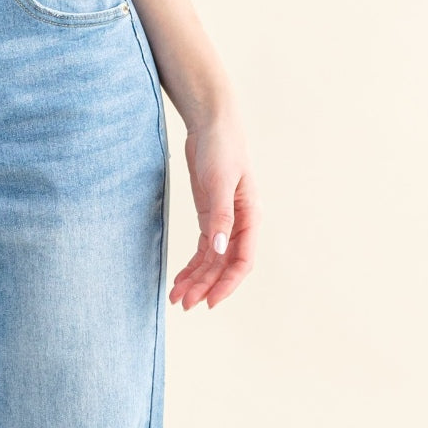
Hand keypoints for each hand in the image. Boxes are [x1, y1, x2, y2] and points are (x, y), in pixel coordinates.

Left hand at [169, 104, 260, 310]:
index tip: (210, 302)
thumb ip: (220, 216)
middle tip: (185, 304)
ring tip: (177, 297)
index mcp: (250, 217)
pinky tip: (181, 278)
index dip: (227, 284)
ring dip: (196, 279)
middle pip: (224, 265)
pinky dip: (193, 264)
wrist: (211, 124)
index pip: (242, 261)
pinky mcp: (209, 215)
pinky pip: (203, 248)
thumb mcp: (220, 181)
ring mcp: (224, 221)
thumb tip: (219, 249)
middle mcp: (240, 224)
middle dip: (206, 286)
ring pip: (212, 260)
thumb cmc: (222, 148)